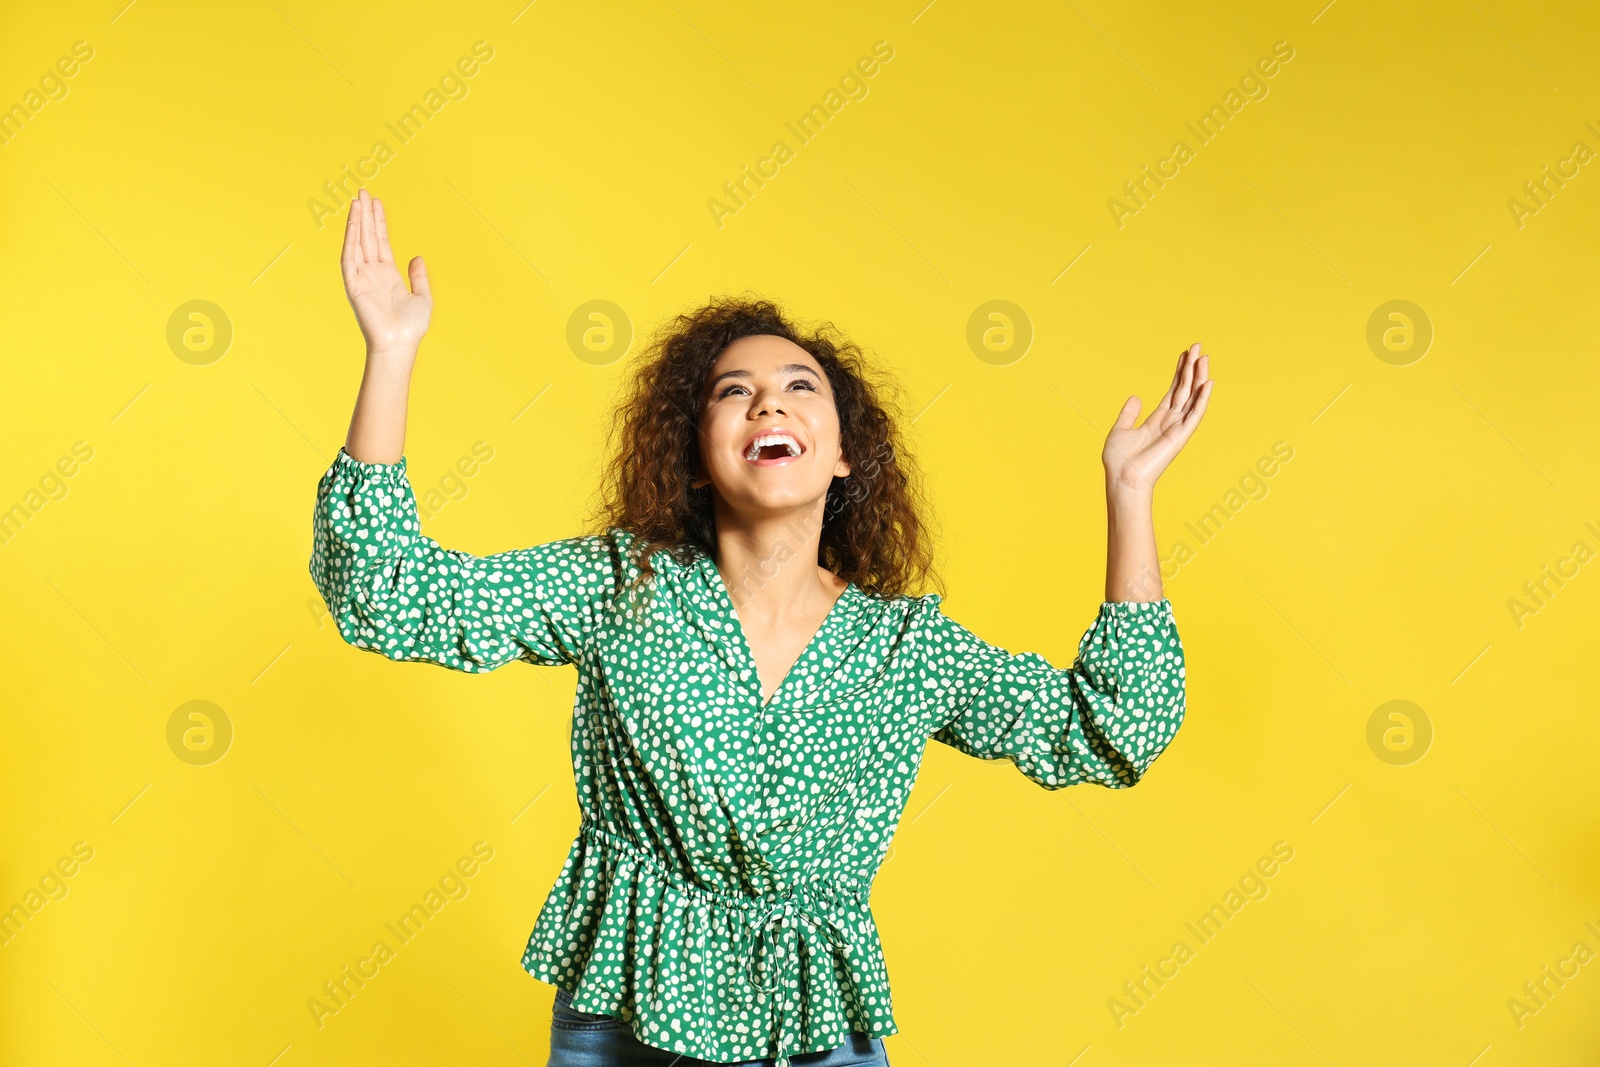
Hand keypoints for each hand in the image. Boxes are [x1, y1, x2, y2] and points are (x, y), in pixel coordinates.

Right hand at [341, 188, 431, 356]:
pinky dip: (350, 239)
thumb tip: (418, 257)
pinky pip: (349, 257)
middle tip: (364, 191)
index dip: (378, 222)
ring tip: (358, 199)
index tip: (377, 202)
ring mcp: (362, 277)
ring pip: (357, 242)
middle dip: (365, 214)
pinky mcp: (354, 285)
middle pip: (367, 237)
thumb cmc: (411, 327)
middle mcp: (373, 273)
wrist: (401, 344)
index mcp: (388, 275)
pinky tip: (352, 222)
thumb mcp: (422, 297)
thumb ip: (419, 276)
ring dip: (356, 221)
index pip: (380, 242)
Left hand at [1102, 342, 1214, 494]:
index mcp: (1157, 420)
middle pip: (1185, 389)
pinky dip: (1203, 399)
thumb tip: (1135, 397)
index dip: (1179, 372)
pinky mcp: (1181, 435)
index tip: (1185, 354)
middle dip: (1192, 368)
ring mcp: (1177, 428)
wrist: (1122, 478)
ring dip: (1199, 377)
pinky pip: (1195, 413)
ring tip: (1204, 357)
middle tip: (1198, 346)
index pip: (1173, 391)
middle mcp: (1170, 422)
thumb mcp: (1120, 430)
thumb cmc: (1119, 460)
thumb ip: (1129, 413)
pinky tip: (1209, 383)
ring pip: (1192, 397)